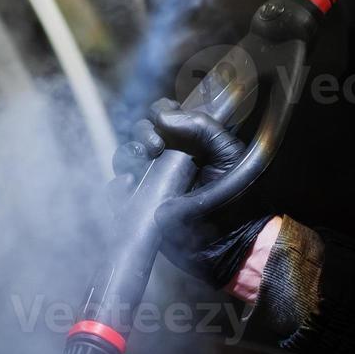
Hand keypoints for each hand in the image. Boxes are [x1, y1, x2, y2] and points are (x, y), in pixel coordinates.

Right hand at [109, 98, 265, 286]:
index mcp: (188, 141)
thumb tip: (163, 116)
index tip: (163, 123)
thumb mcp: (228, 154)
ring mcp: (152, 181)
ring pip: (125, 157)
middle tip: (156, 146)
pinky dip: (116, 186)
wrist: (231, 241)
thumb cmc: (237, 196)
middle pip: (139, 132)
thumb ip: (203, 128)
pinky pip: (117, 192)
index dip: (158, 112)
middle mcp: (167, 158)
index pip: (163, 115)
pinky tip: (129, 185)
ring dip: (128, 153)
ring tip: (143, 161)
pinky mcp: (141, 205)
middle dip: (142, 132)